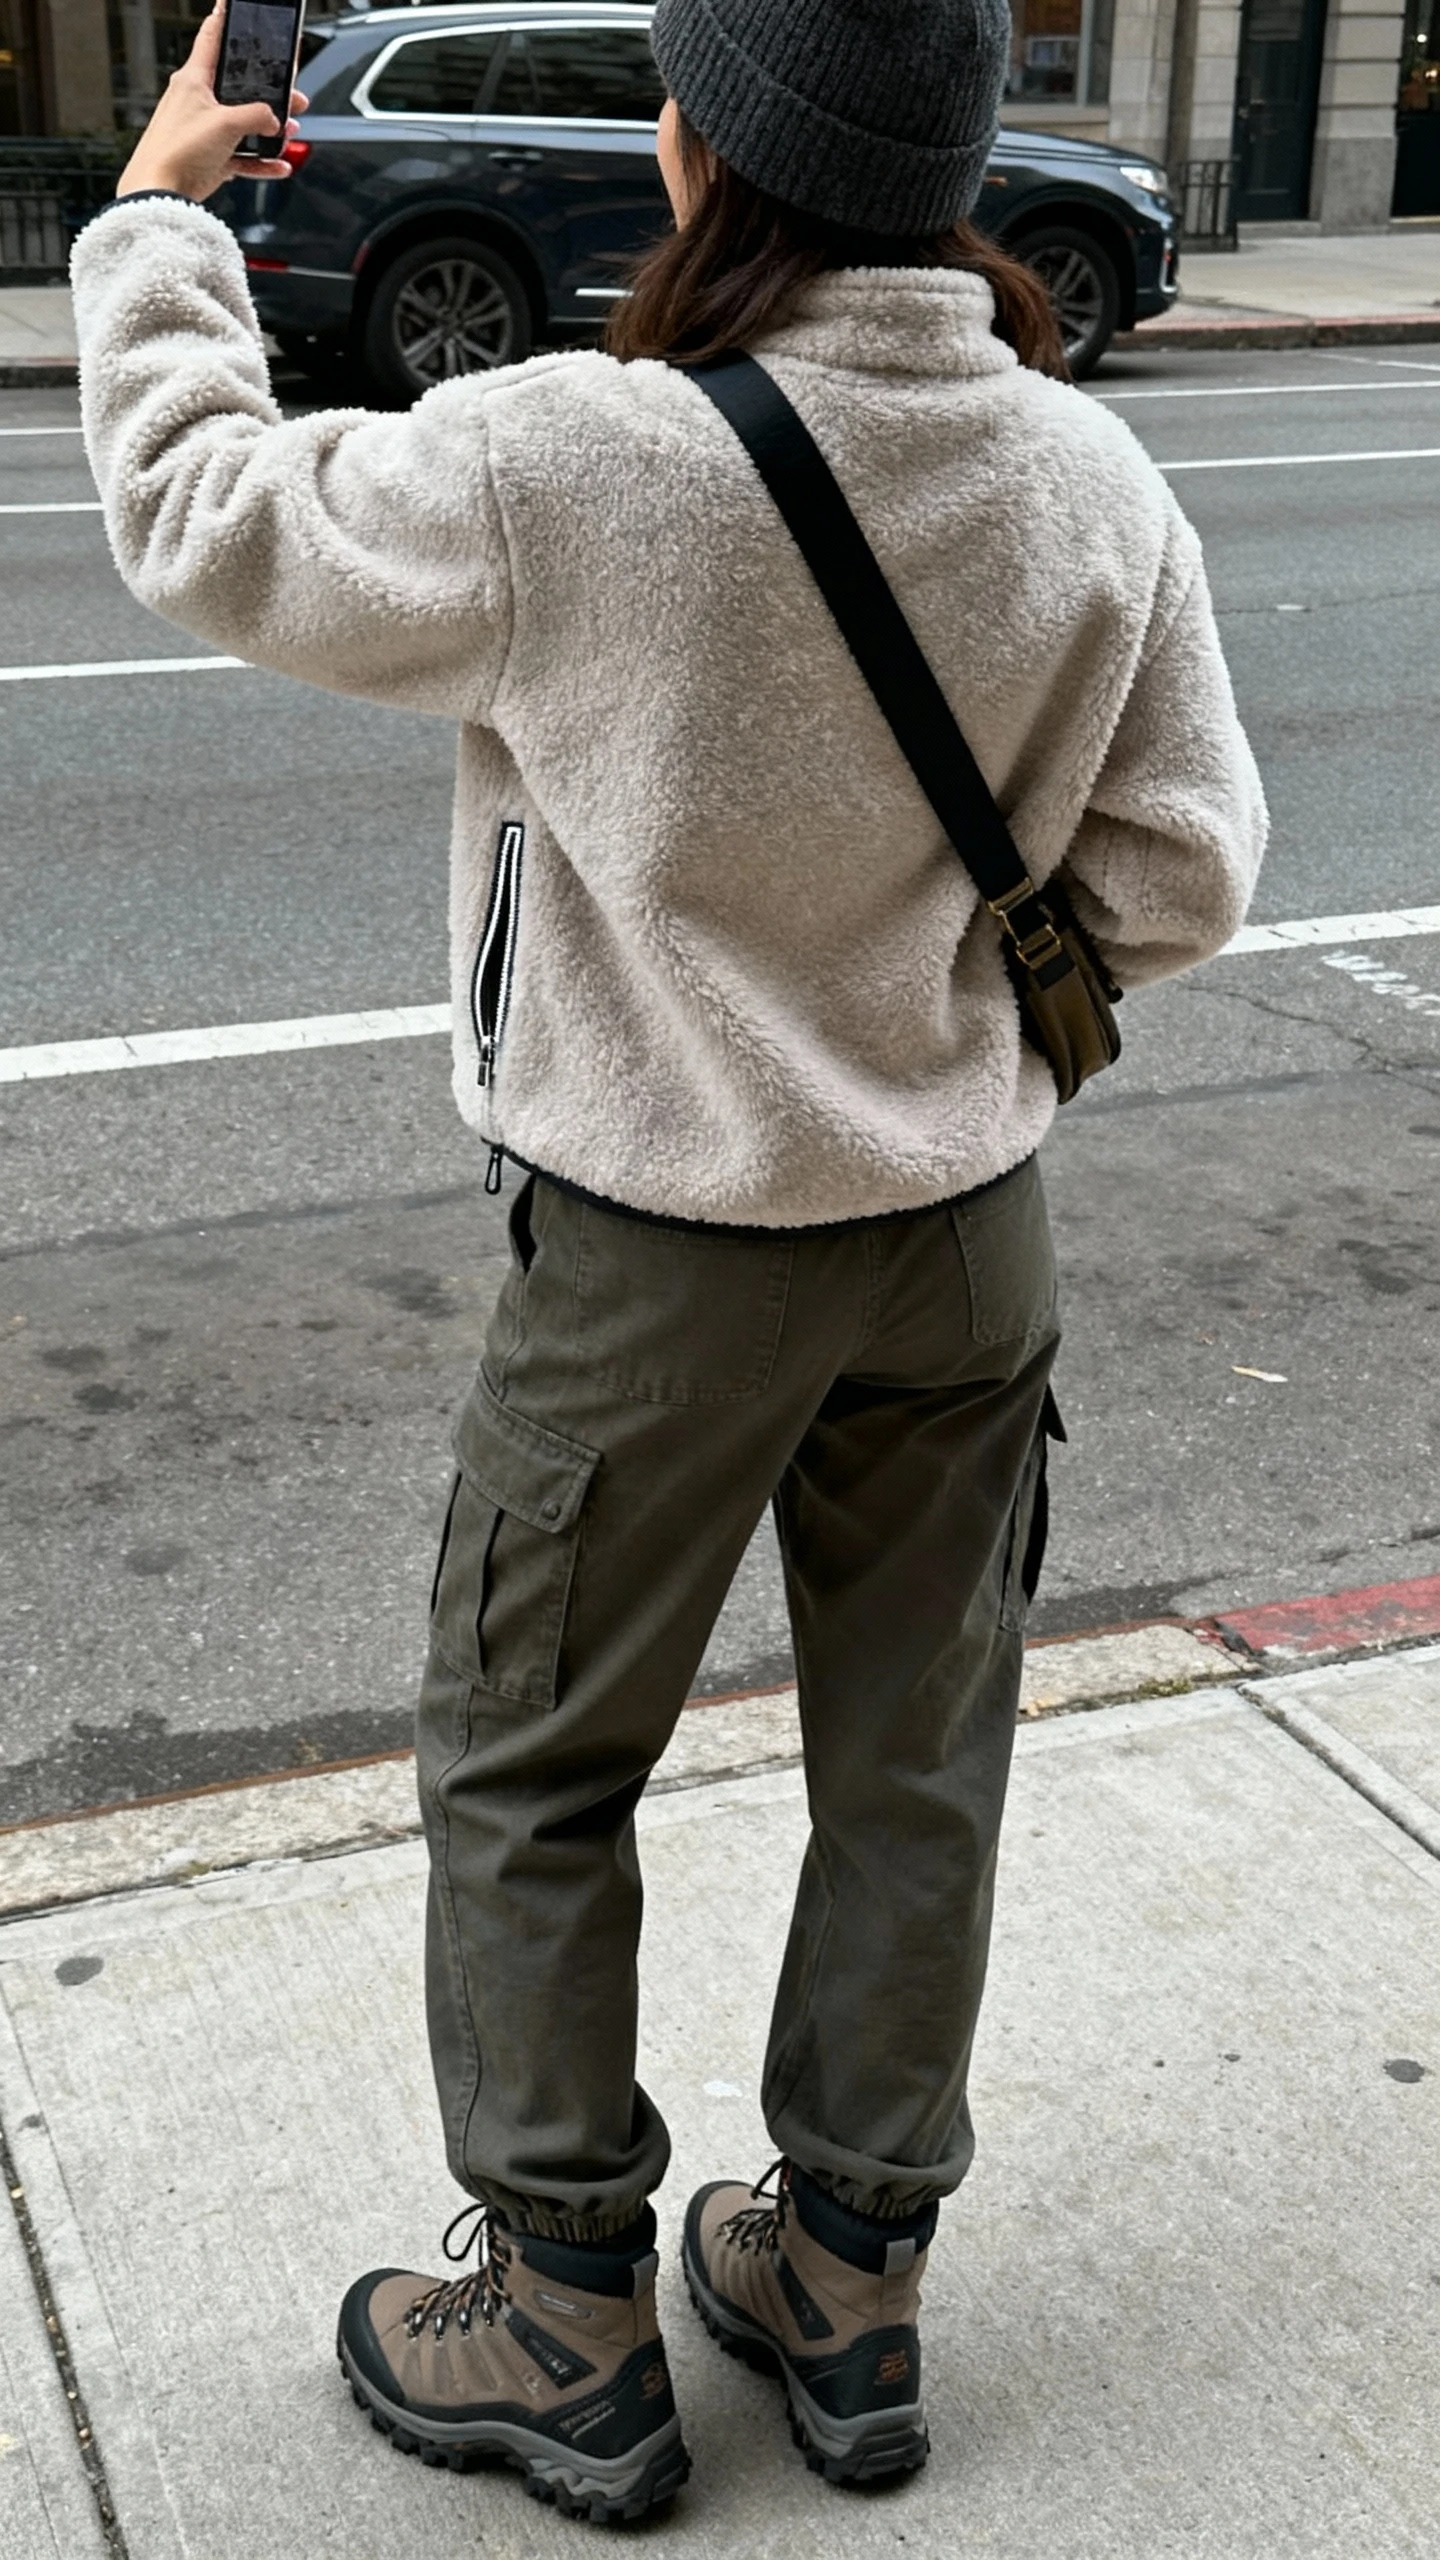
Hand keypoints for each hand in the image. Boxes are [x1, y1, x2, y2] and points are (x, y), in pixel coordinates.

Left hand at [117, 4, 308, 199]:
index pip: (211, 38)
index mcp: (193, 79)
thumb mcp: (227, 124)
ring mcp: (204, 131)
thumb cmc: (178, 150)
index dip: (224, 19)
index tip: (231, 7)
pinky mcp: (209, 158)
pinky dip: (261, 161)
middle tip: (292, 94)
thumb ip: (257, 116)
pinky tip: (278, 164)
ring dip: (269, 129)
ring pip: (244, 123)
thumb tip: (275, 120)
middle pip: (239, 88)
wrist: (159, 192)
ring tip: (289, 132)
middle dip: (269, 92)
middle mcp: (197, 101)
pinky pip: (242, 156)